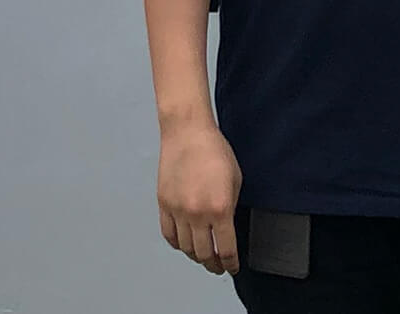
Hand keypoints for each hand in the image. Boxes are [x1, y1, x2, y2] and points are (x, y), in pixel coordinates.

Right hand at [157, 118, 242, 274]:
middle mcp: (197, 214)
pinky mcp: (164, 204)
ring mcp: (177, 210)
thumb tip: (227, 228)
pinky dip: (178, 244)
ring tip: (203, 257)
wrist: (187, 132)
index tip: (233, 267)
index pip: (226, 249)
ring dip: (196, 256)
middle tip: (218, 267)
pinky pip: (169, 235)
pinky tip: (185, 244)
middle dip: (214, 264)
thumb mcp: (235, 180)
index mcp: (219, 209)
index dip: (231, 263)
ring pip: (186, 248)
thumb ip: (231, 207)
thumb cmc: (213, 150)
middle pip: (205, 254)